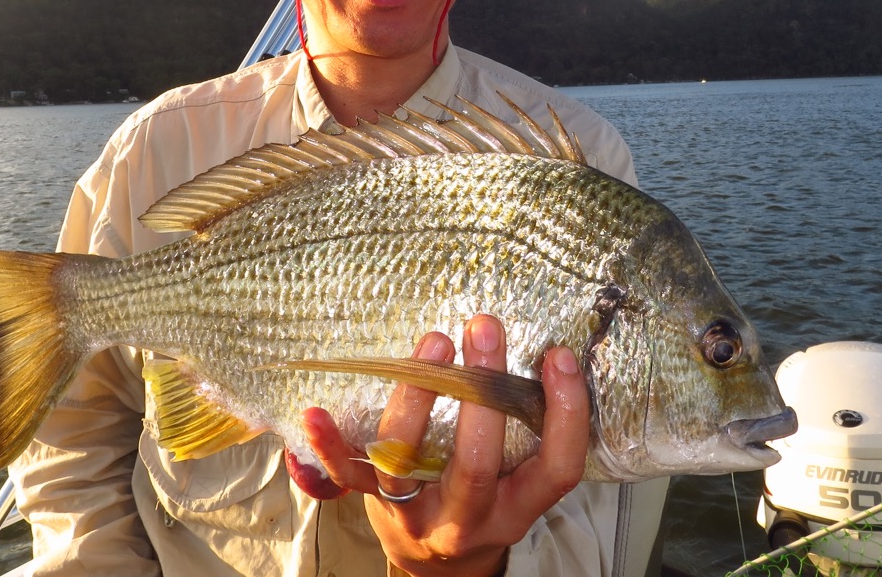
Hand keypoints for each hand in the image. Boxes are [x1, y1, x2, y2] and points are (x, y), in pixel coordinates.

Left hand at [303, 315, 590, 576]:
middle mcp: (470, 518)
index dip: (565, 414)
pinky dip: (329, 445)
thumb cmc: (484, 500)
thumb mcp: (518, 478)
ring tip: (432, 345)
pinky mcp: (373, 507)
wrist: (439, 568)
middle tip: (484, 328)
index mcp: (518, 506)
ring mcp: (416, 515)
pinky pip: (346, 477)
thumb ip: (528, 429)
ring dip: (415, 402)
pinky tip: (316, 413)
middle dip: (482, 393)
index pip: (557, 469)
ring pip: (409, 465)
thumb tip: (535, 346)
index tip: (559, 356)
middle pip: (477, 465)